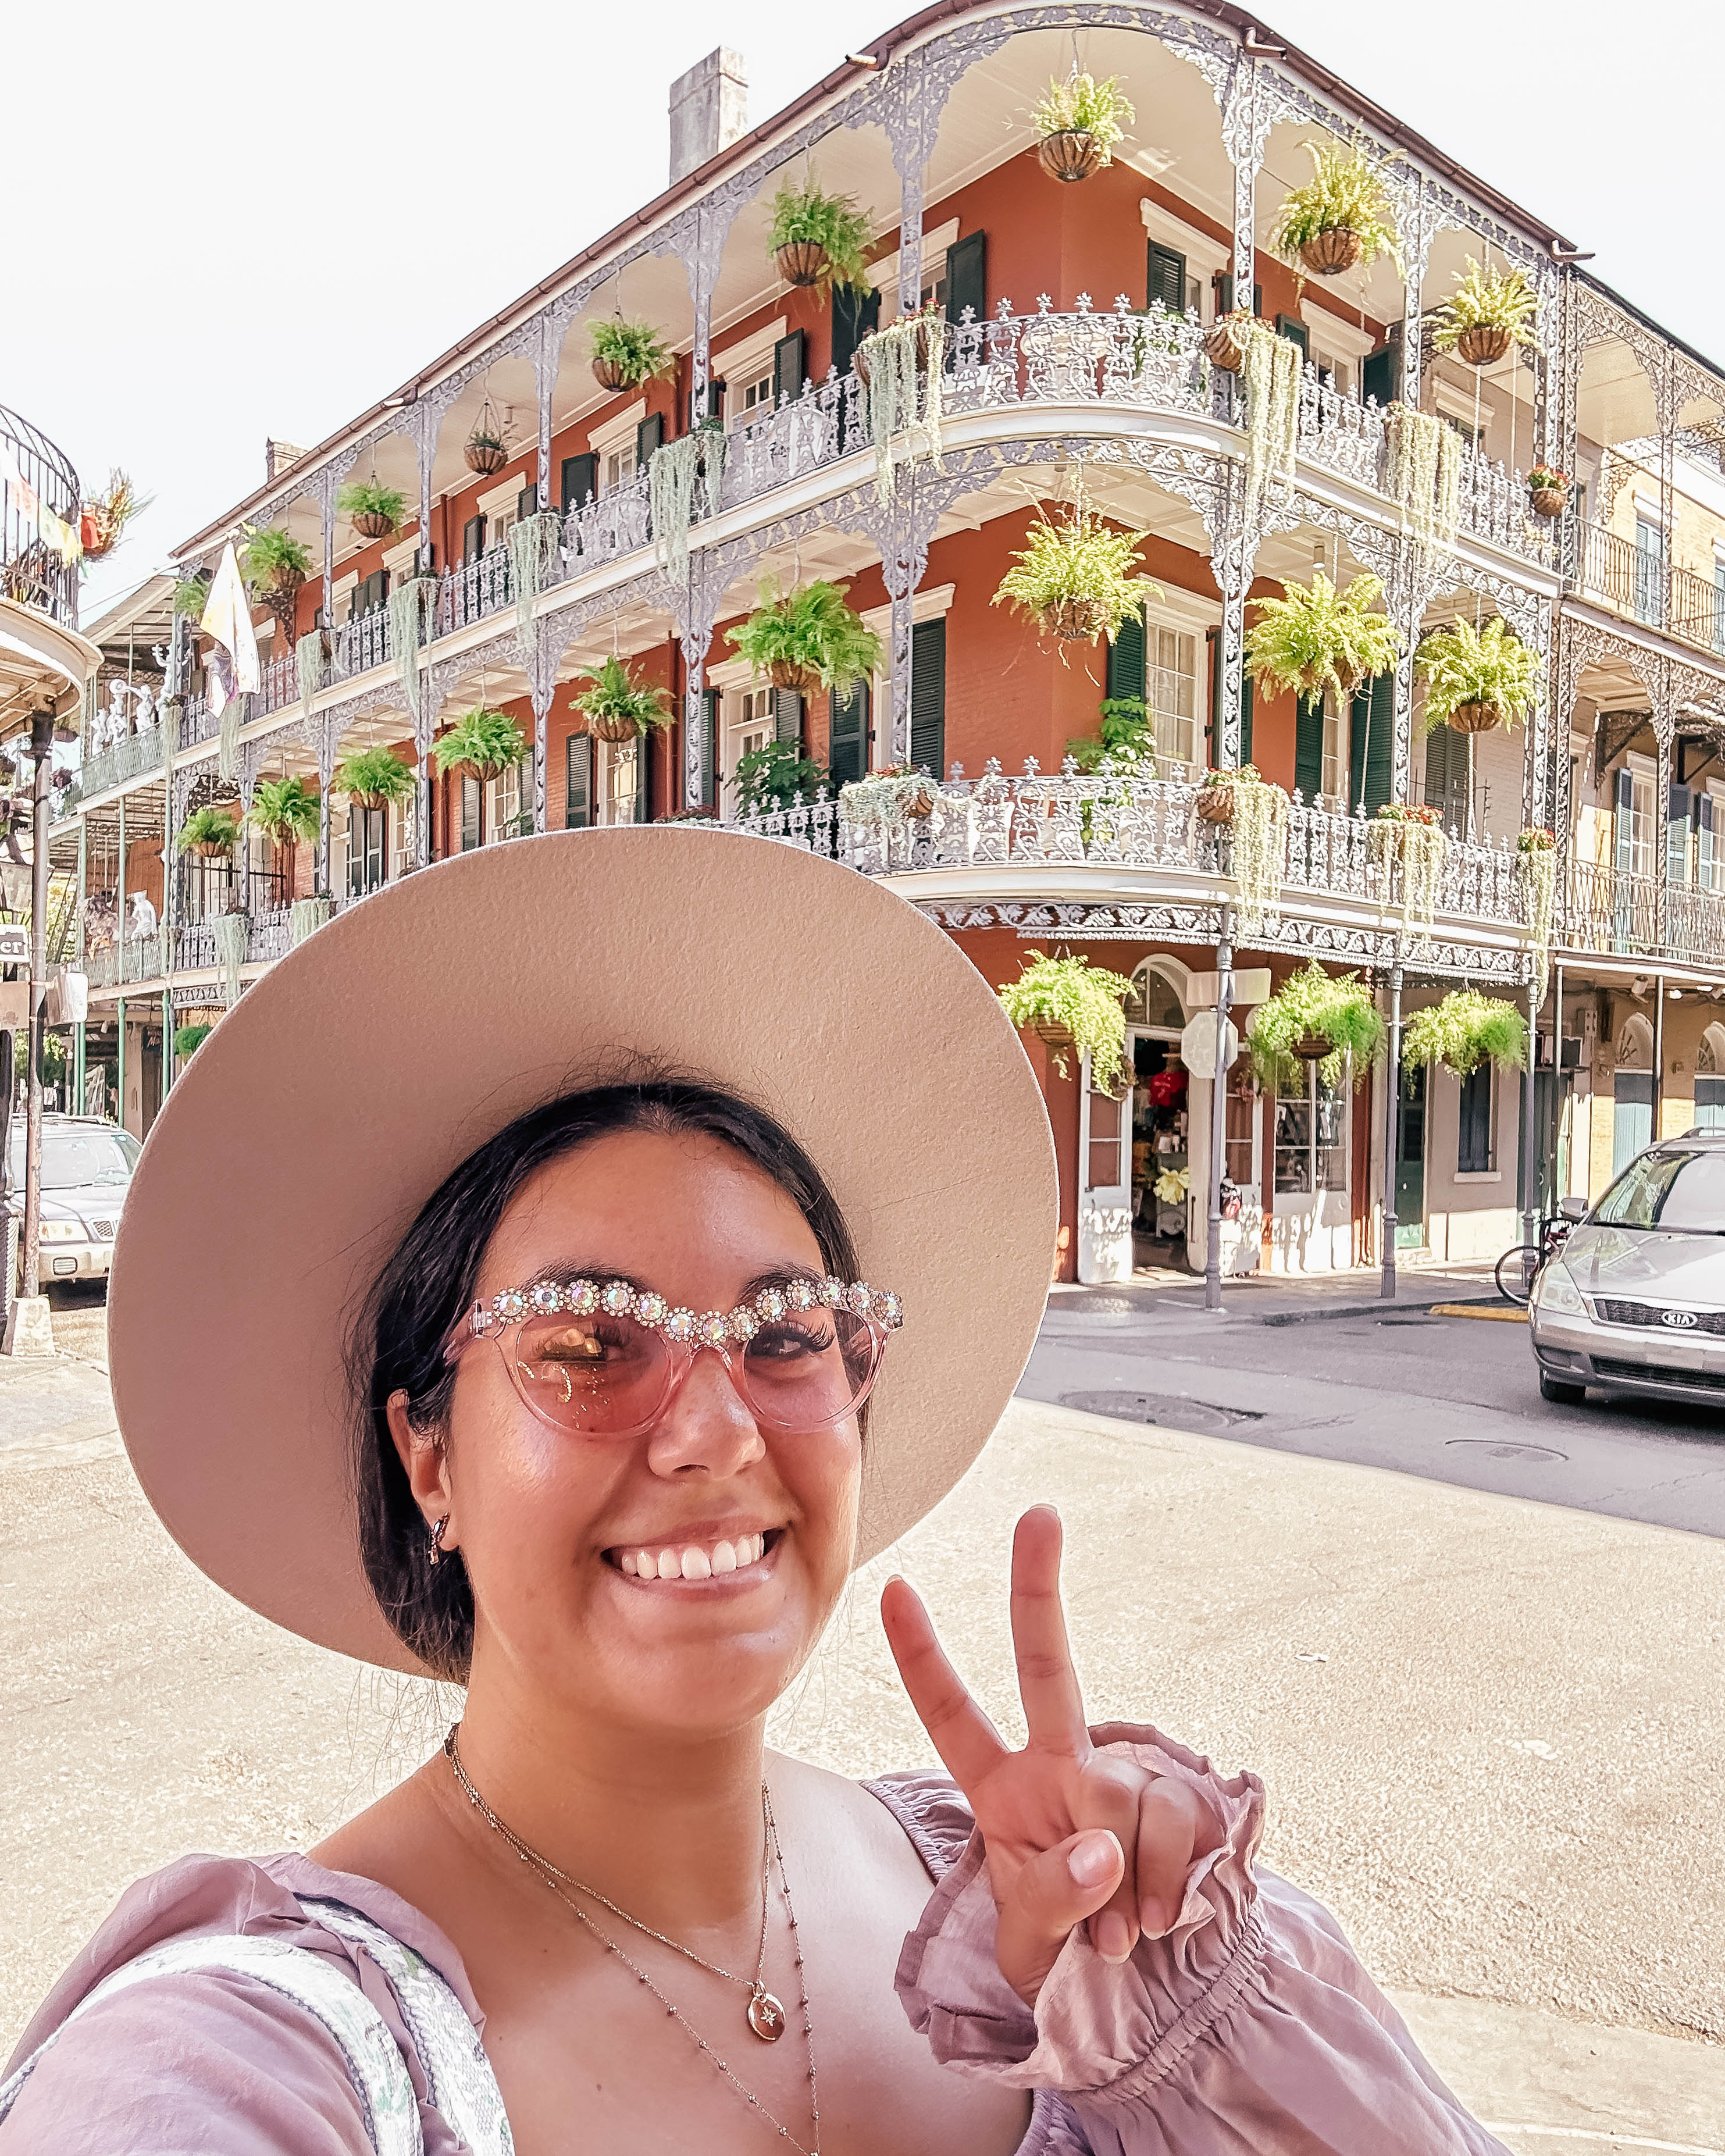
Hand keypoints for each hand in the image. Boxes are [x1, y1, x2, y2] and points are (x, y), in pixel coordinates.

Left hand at [881, 1505, 1220, 2006]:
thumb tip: (1102, 1848)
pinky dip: (1165, 1880)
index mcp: (1002, 1791)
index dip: (922, 1657)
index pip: (953, 1716)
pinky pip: (1176, 1820)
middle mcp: (1058, 1767)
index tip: (893, 1586)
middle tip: (1039, 1511)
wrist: (1136, 1993)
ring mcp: (1120, 1779)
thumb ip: (1049, 1900)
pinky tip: (1155, 1916)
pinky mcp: (1181, 1802)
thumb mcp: (1026, 1945)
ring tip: (1118, 1932)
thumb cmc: (1059, 1957)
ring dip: (1126, 1880)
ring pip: (1125, 1793)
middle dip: (1040, 1588)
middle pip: (1048, 1667)